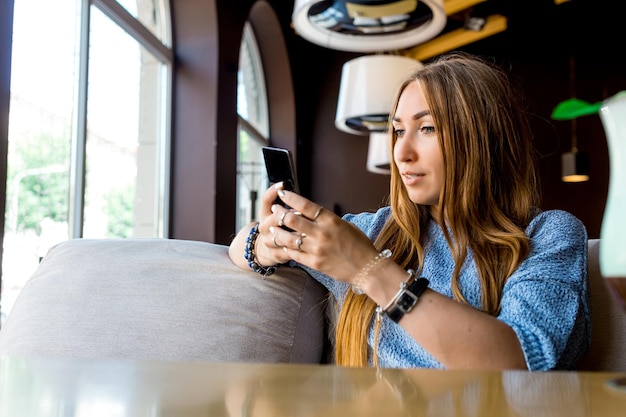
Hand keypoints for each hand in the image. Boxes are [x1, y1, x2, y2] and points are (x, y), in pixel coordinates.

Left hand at [260, 183, 379, 282]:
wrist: (368, 269)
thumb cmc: (360, 245)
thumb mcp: (346, 226)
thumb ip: (328, 220)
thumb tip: (311, 213)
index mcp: (331, 220)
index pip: (305, 205)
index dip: (290, 197)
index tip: (282, 193)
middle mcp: (322, 233)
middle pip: (292, 220)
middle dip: (280, 213)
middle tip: (275, 209)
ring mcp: (317, 249)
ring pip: (288, 238)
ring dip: (277, 232)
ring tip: (272, 227)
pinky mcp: (315, 263)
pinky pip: (294, 254)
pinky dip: (286, 248)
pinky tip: (282, 244)